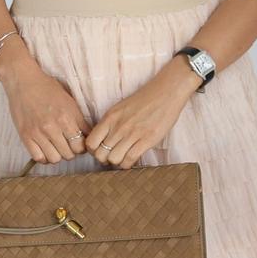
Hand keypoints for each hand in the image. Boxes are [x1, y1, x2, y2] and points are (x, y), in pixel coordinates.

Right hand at [0, 61, 92, 162]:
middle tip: (67, 145)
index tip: (79, 143)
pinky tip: (45, 149)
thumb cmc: (47, 88)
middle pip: (70, 154)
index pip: (82, 144)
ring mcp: (38, 132)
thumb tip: (87, 136)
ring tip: (56, 147)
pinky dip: (44, 157)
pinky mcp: (26, 136)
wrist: (23, 81)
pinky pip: (39, 157)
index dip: (82, 146)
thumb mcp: (69, 101)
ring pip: (55, 159)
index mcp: (68, 117)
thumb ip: (79, 120)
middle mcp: (54, 126)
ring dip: (58, 155)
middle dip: (71, 151)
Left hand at [85, 57, 203, 167]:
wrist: (166, 93)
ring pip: (114, 159)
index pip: (90, 143)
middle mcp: (118, 126)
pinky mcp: (147, 140)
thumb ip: (110, 123)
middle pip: (101, 154)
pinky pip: (130, 160)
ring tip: (123, 157)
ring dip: (117, 162)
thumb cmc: (143, 101)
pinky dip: (128, 164)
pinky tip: (132, 158)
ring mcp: (133, 134)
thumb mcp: (120, 108)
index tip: (101, 150)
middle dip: (105, 159)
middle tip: (112, 156)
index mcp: (110, 118)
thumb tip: (101, 140)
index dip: (94, 151)